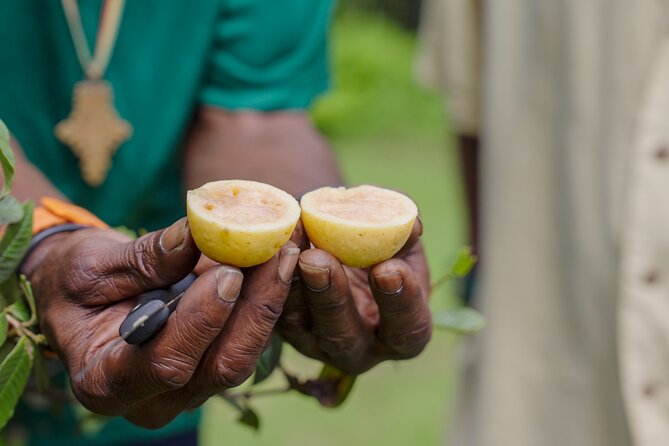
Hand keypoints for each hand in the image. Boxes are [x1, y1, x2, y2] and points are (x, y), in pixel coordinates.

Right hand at [22, 219, 299, 427]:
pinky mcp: (210, 366)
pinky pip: (247, 340)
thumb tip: (194, 235)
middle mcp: (152, 399)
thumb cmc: (73, 282)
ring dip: (270, 302)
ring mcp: (187, 389)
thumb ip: (142, 260)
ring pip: (243, 355)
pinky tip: (281, 261)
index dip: (202, 320)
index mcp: (107, 383)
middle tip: (279, 253)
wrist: (80, 294)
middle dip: (256, 309)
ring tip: (289, 249)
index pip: (166, 362)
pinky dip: (266, 301)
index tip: (228, 272)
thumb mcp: (91, 267)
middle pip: (220, 366)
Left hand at [278, 219, 431, 374]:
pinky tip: (270, 244)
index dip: (401, 302)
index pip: (408, 330)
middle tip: (317, 259)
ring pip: (297, 323)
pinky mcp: (280, 327)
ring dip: (290, 283)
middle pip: (342, 335)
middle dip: (329, 296)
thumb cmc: (384, 251)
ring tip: (288, 244)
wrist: (340, 248)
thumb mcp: (402, 244)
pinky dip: (267, 274)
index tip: (388, 267)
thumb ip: (406, 237)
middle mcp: (356, 349)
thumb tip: (410, 224)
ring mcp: (313, 342)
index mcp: (399, 334)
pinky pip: (269, 306)